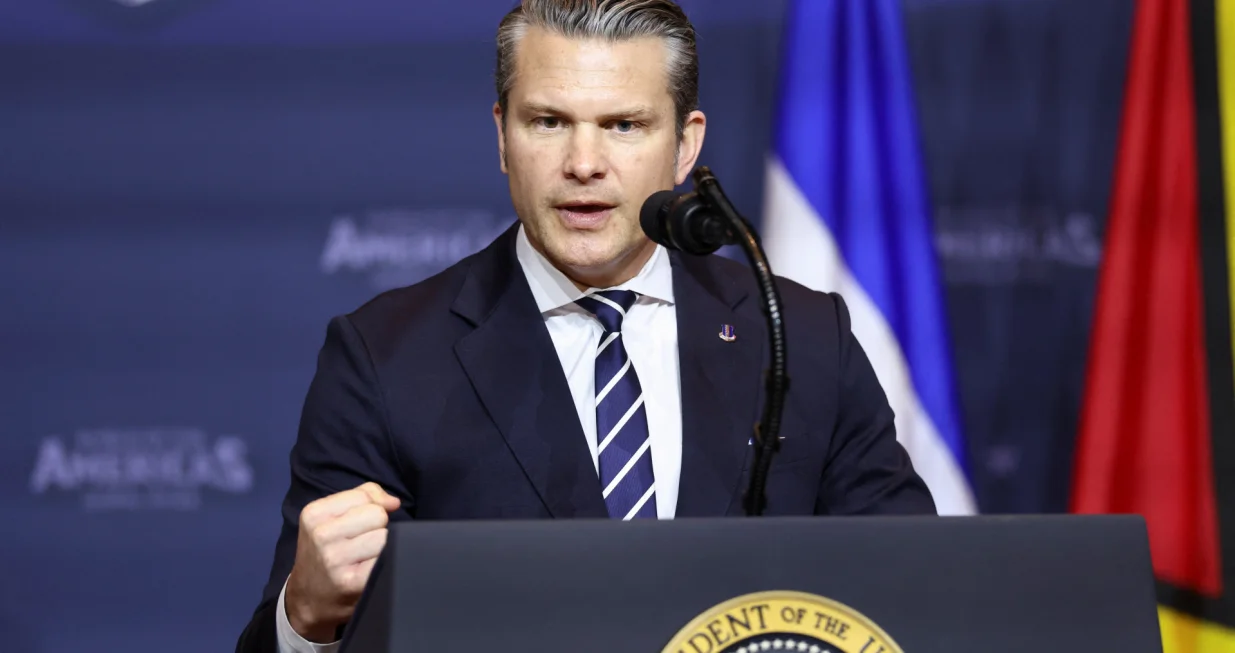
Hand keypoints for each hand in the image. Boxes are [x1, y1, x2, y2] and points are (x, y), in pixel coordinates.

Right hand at [284, 482, 401, 641]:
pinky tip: (369, 570)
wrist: (307, 599)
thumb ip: (364, 496)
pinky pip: (385, 558)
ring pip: (384, 536)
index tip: (357, 525)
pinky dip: (384, 563)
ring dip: (381, 547)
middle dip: (376, 527)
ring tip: (364, 558)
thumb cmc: (325, 553)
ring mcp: (335, 559)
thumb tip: (393, 502)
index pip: (365, 495)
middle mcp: (321, 535)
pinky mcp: (351, 582)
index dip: (370, 508)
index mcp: (314, 514)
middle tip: (361, 544)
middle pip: (377, 515)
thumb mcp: (330, 518)